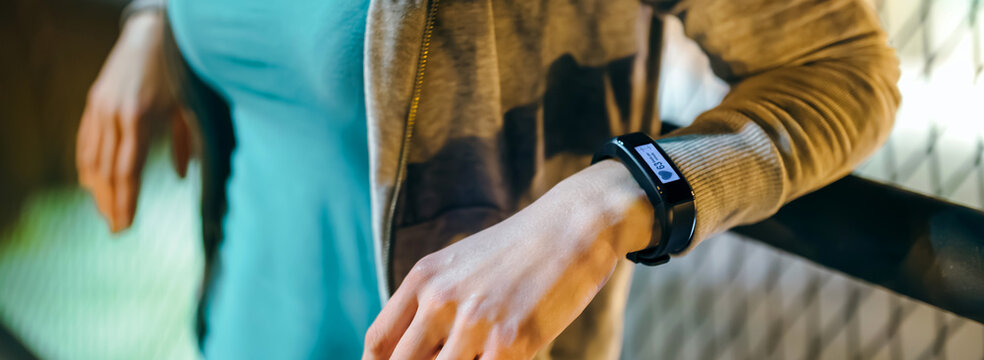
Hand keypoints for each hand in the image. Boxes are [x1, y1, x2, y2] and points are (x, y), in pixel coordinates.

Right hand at [76, 11, 189, 231]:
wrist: (153, 33)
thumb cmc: (181, 70)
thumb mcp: (191, 106)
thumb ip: (188, 143)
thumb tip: (182, 177)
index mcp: (140, 118)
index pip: (128, 171)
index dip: (126, 201)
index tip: (126, 225)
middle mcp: (115, 114)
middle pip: (107, 170)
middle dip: (111, 202)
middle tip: (115, 229)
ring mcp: (100, 107)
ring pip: (91, 157)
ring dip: (96, 188)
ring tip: (105, 212)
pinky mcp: (94, 101)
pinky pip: (85, 140)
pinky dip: (86, 164)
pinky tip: (90, 183)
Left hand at [364, 160, 653, 358]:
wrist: (577, 225)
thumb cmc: (525, 250)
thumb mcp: (465, 264)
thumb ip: (436, 301)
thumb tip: (423, 347)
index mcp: (423, 278)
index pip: (378, 342)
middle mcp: (439, 299)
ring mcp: (473, 321)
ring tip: (481, 355)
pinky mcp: (510, 341)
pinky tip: (506, 359)